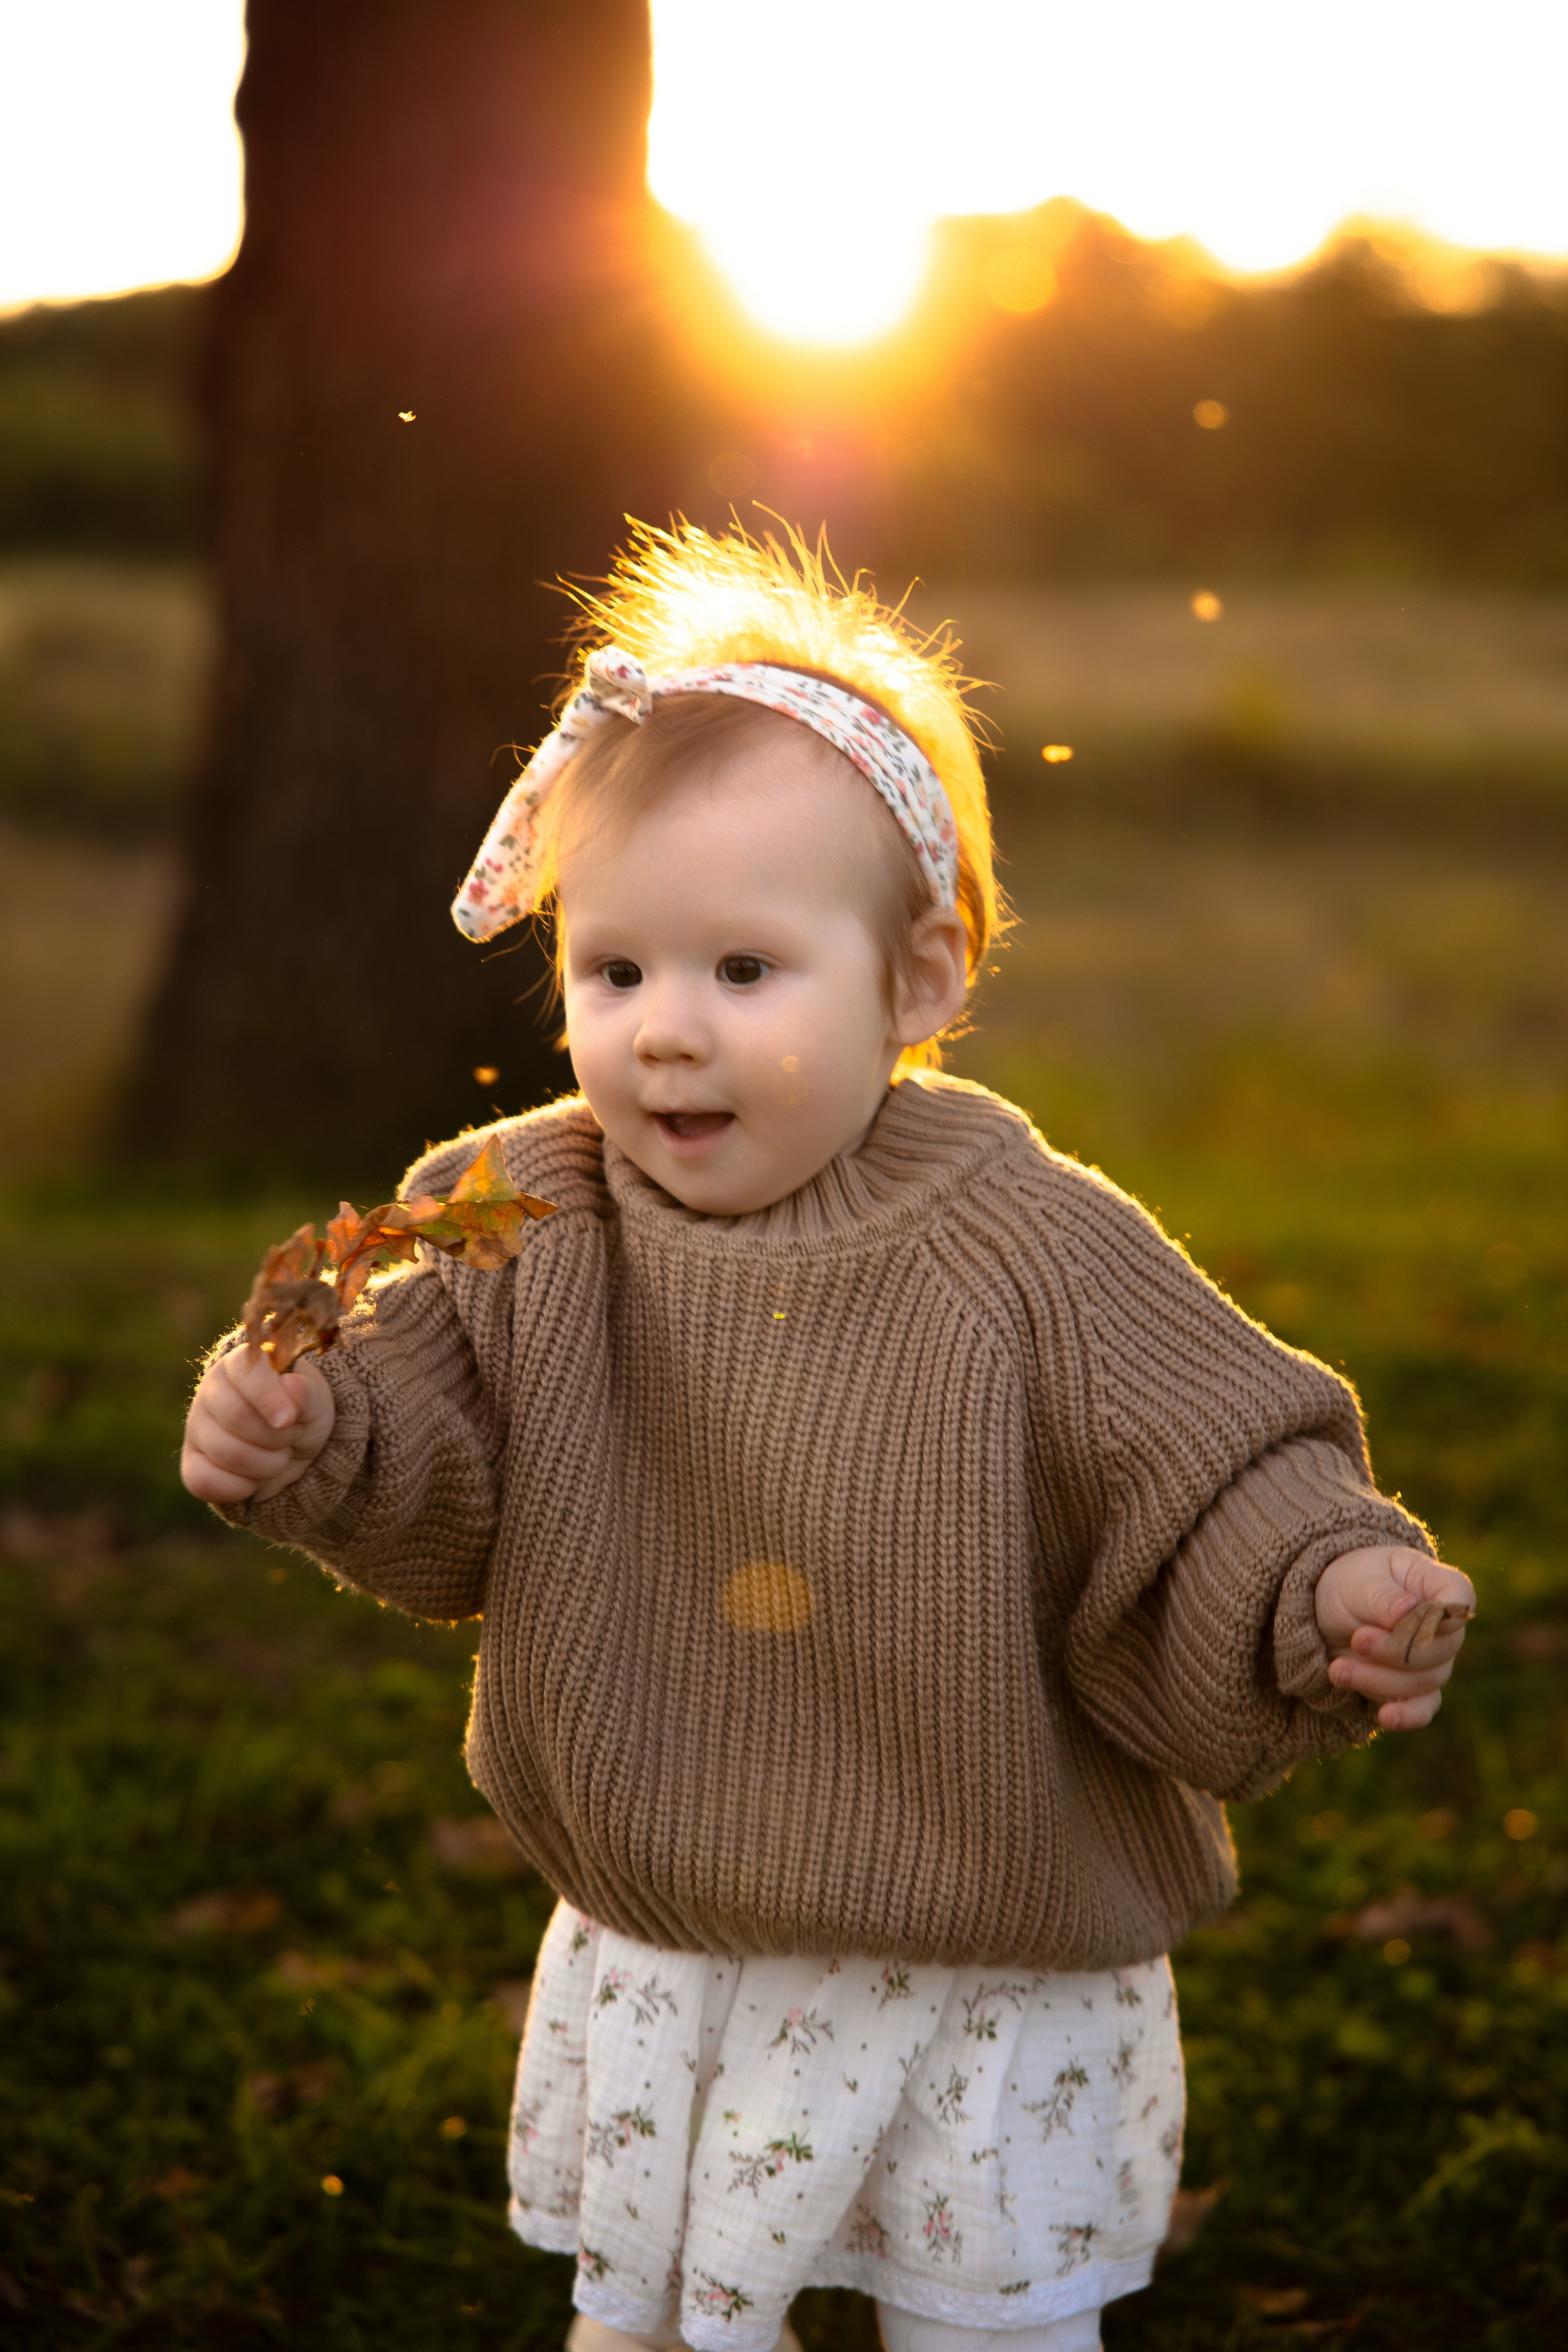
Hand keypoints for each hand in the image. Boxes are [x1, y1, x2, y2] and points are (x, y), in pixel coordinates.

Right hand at [181, 1346, 335, 1504]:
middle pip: (237, 1417)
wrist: (295, 1449)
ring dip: (268, 1464)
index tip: (288, 1420)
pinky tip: (256, 1478)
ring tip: (277, 1455)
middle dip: (276, 1437)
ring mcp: (197, 1428)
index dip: (268, 1397)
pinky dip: (242, 1488)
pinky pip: (205, 1482)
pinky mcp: (192, 1463)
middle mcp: (211, 1391)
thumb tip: (291, 1385)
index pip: (244, 1372)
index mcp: (238, 1365)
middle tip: (289, 1436)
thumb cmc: (302, 1413)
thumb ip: (306, 1390)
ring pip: (228, 1454)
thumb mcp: (315, 1398)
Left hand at [1314, 1546, 1474, 1731]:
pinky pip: (1421, 1708)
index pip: (1459, 1597)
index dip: (1441, 1612)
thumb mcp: (1360, 1579)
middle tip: (1357, 1640)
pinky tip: (1386, 1717)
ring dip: (1378, 1679)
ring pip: (1422, 1682)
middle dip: (1394, 1650)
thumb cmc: (1353, 1583)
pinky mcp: (1413, 1690)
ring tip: (1338, 1670)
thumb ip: (1384, 1596)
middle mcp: (1444, 1629)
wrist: (1328, 1610)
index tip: (1406, 1613)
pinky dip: (1406, 1715)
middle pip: (1439, 1650)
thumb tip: (1406, 1610)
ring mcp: (1432, 1662)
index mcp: (1439, 1586)